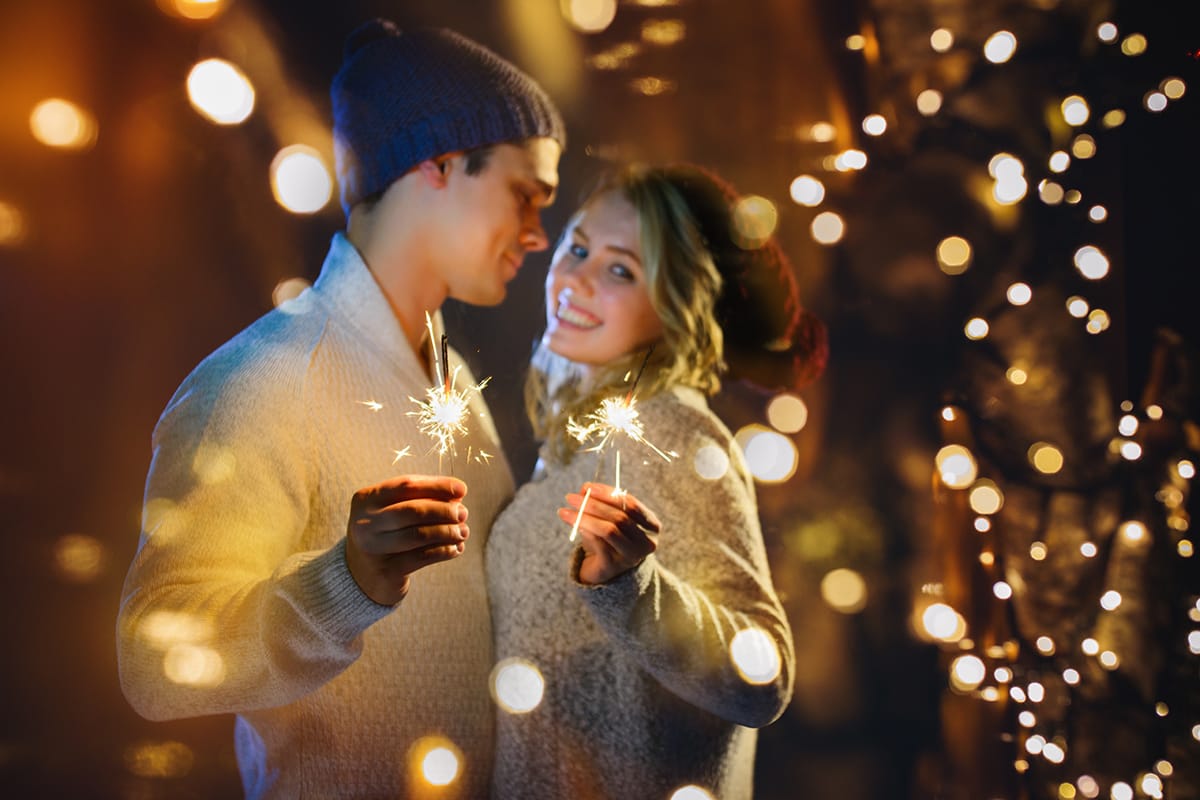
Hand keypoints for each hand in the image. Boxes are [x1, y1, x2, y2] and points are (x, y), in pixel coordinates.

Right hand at [345, 475, 468, 604]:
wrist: (361, 576)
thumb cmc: (385, 535)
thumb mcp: (393, 511)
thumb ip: (421, 499)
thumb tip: (457, 495)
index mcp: (366, 499)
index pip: (407, 485)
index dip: (437, 485)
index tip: (461, 489)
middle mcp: (365, 522)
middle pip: (413, 510)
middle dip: (444, 510)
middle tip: (463, 513)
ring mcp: (373, 547)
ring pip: (419, 534)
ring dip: (447, 532)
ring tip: (463, 532)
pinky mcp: (386, 571)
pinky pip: (423, 557)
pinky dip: (444, 551)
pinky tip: (456, 549)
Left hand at [560, 482, 661, 585]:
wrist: (604, 570)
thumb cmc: (608, 539)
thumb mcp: (607, 517)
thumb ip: (599, 501)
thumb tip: (585, 488)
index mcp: (651, 526)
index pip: (632, 504)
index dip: (609, 494)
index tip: (589, 486)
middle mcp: (646, 542)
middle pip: (620, 517)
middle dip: (593, 505)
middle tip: (571, 497)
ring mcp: (631, 556)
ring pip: (608, 530)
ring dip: (584, 517)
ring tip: (565, 511)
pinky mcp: (613, 566)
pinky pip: (598, 544)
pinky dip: (585, 530)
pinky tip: (573, 524)